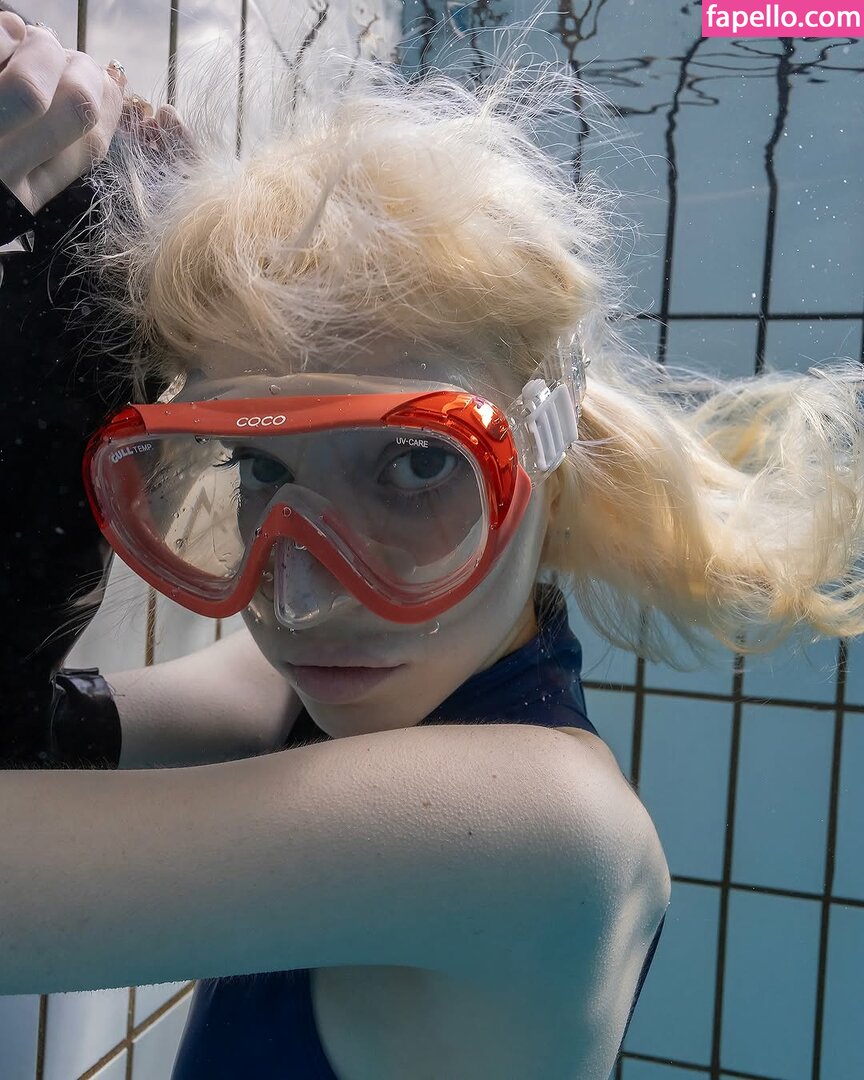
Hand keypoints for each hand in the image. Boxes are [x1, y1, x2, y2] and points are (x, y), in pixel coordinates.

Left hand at [0, 13, 126, 212]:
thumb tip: (112, 86)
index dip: (110, 106)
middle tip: (64, 56)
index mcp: (23, 200)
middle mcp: (3, 171)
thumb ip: (56, 152)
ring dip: (42, 46)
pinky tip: (4, 34)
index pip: (90, 149)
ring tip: (24, 40)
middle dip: (84, 70)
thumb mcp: (14, 188)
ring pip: (32, 86)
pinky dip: (6, 30)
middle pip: (77, 111)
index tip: (110, 83)